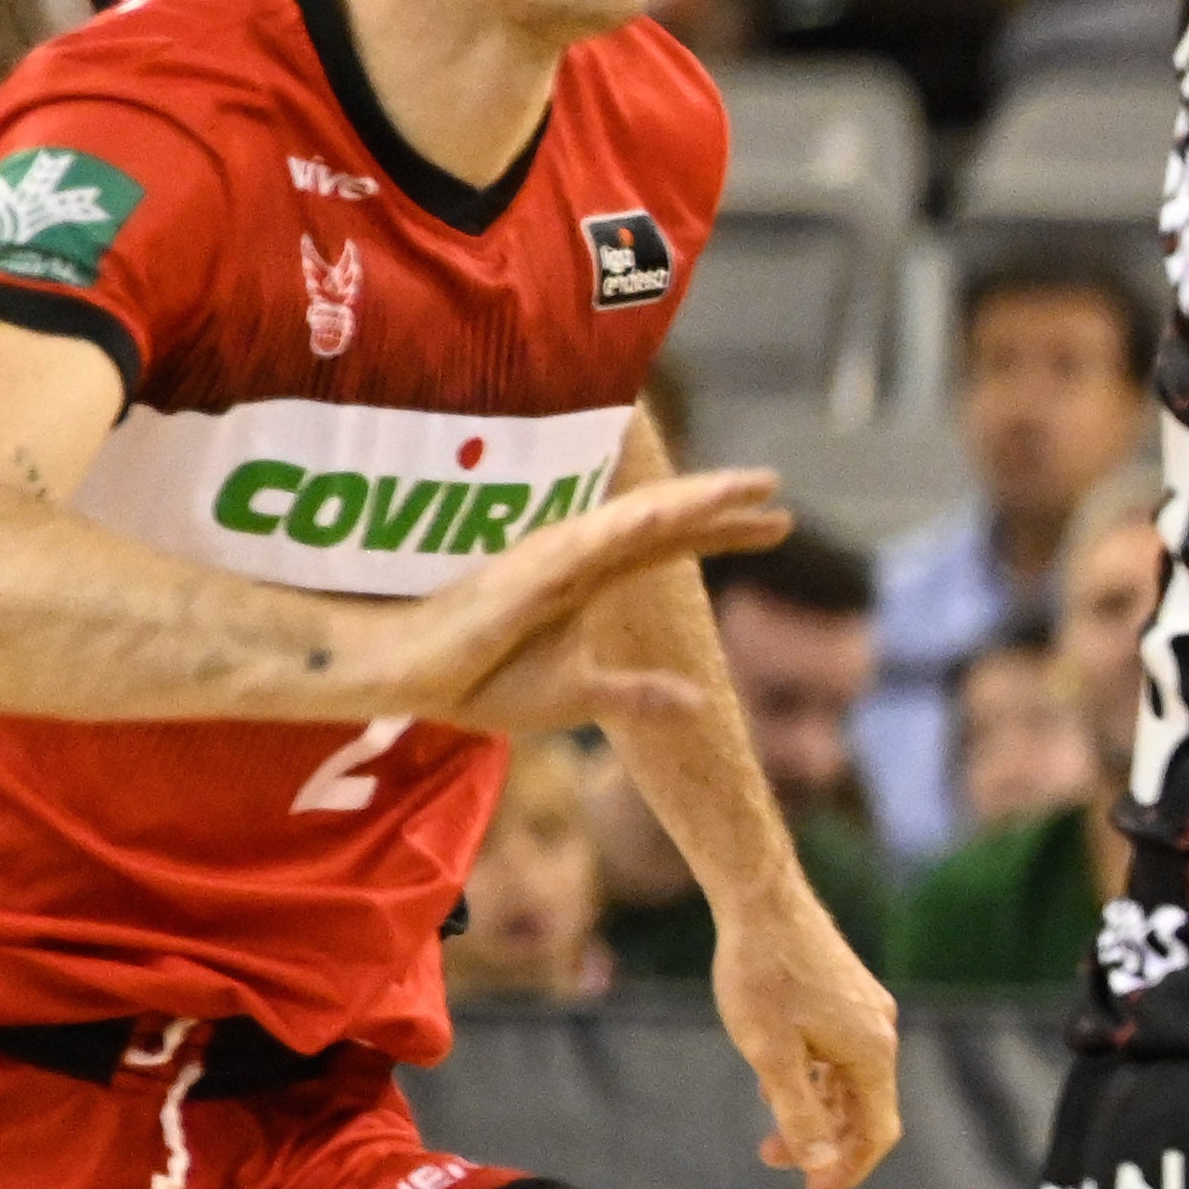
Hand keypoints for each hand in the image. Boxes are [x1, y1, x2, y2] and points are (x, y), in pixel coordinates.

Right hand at [354, 466, 792, 736]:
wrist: (408, 679)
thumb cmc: (479, 680)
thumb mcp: (580, 696)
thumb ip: (638, 695)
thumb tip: (701, 703)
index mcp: (593, 578)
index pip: (672, 546)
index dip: (725, 532)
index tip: (781, 522)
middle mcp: (581, 555)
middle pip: (667, 521)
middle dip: (723, 504)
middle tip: (776, 487)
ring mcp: (559, 556)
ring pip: (640, 518)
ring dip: (694, 500)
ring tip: (748, 485)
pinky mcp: (534, 569)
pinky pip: (594, 540)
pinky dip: (635, 523)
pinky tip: (674, 512)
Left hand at [705, 889, 905, 1188]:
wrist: (761, 898)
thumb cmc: (762, 974)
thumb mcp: (771, 1054)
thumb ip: (798, 1112)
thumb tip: (822, 1162)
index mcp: (872, 1054)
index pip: (878, 1132)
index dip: (849, 1169)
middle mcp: (880, 1034)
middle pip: (866, 1110)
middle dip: (826, 1144)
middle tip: (775, 1161)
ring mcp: (867, 1012)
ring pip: (852, 1081)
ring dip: (817, 1112)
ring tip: (770, 1126)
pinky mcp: (849, 994)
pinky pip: (842, 1054)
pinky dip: (816, 1079)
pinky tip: (778, 1075)